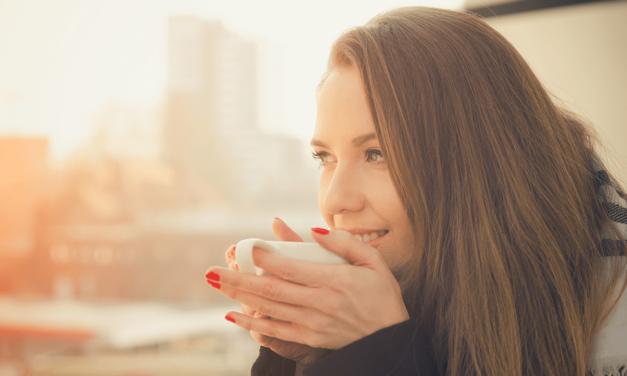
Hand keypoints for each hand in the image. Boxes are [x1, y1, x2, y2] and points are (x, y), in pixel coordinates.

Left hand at [206, 227, 409, 350]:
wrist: (390, 338)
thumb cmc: (383, 296)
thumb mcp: (373, 262)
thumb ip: (344, 243)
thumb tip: (313, 230)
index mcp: (335, 281)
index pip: (292, 268)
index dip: (266, 258)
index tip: (247, 247)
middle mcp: (320, 303)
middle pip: (272, 290)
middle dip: (238, 279)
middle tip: (211, 271)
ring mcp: (313, 323)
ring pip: (269, 308)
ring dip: (239, 296)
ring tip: (215, 284)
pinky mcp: (310, 338)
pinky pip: (275, 331)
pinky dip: (251, 324)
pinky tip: (231, 316)